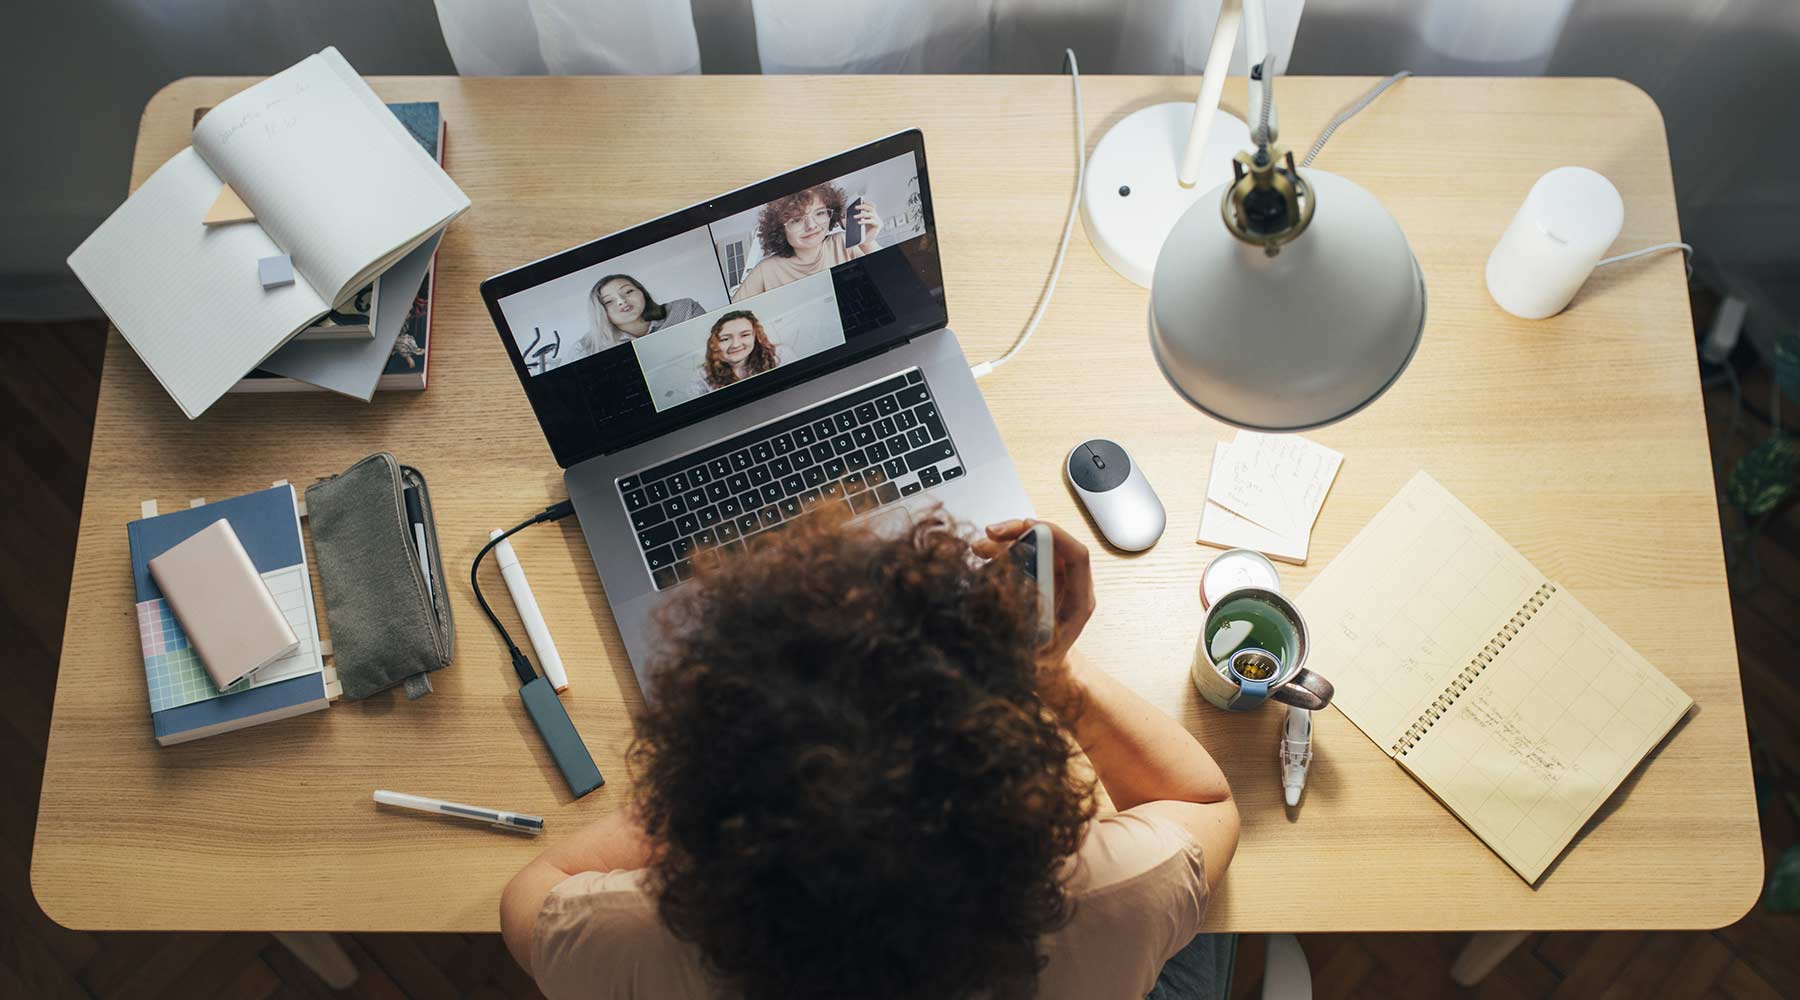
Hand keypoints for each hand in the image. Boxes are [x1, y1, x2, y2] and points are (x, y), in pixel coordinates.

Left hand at [854, 199, 881, 248]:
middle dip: (863, 206)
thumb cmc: (860, 233)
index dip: (866, 202)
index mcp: (871, 215)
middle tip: (856, 207)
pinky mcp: (877, 225)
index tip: (860, 200)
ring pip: (870, 214)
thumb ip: (850, 220)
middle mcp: (875, 216)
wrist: (864, 242)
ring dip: (862, 214)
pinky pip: (871, 221)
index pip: (871, 205)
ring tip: (855, 216)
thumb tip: (843, 217)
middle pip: (871, 208)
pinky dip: (865, 221)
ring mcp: (877, 220)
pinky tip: (859, 222)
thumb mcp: (854, 224)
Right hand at [973, 519, 1095, 671]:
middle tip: (992, 532)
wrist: (1046, 671)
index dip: (1055, 536)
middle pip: (1052, 543)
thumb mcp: (1039, 651)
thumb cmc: (1045, 664)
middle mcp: (1069, 583)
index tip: (1027, 529)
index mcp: (1079, 600)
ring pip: (1034, 545)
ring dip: (1006, 541)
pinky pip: (1022, 556)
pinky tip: (983, 554)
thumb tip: (1012, 599)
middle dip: (1022, 532)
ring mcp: (1054, 578)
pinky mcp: (1038, 578)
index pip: (1076, 556)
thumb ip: (1032, 628)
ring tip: (980, 546)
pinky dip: (1002, 551)